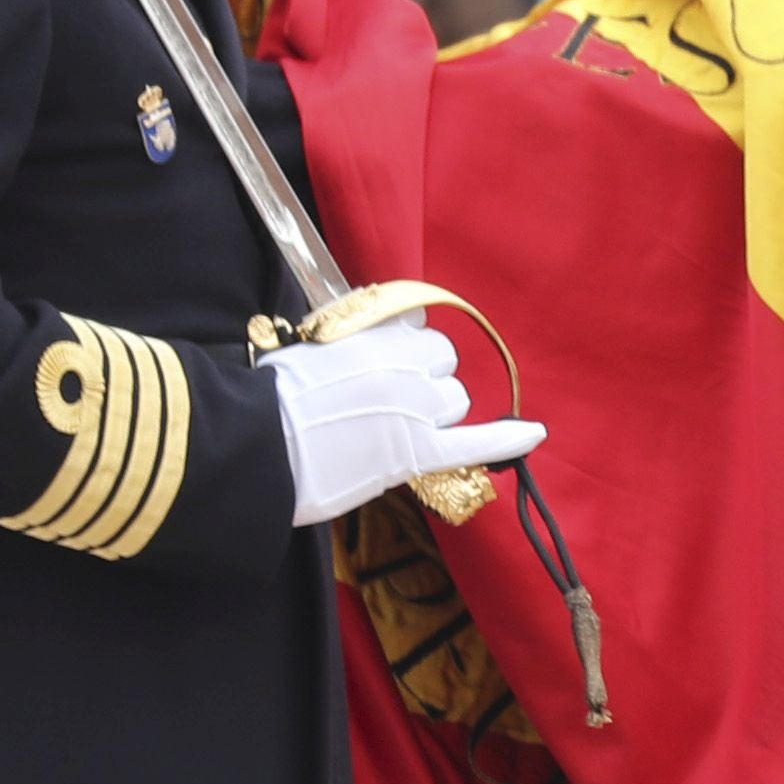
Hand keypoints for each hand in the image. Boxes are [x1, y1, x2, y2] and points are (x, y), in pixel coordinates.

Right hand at [266, 318, 546, 525]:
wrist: (250, 444)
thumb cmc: (265, 399)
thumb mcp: (306, 347)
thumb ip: (349, 340)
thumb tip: (375, 335)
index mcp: (373, 334)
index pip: (419, 331)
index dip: (409, 354)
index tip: (389, 368)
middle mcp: (402, 365)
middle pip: (444, 366)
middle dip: (426, 384)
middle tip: (386, 407)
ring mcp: (413, 409)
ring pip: (455, 402)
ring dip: (437, 415)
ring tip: (394, 432)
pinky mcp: (415, 452)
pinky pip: (475, 443)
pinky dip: (506, 440)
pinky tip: (533, 434)